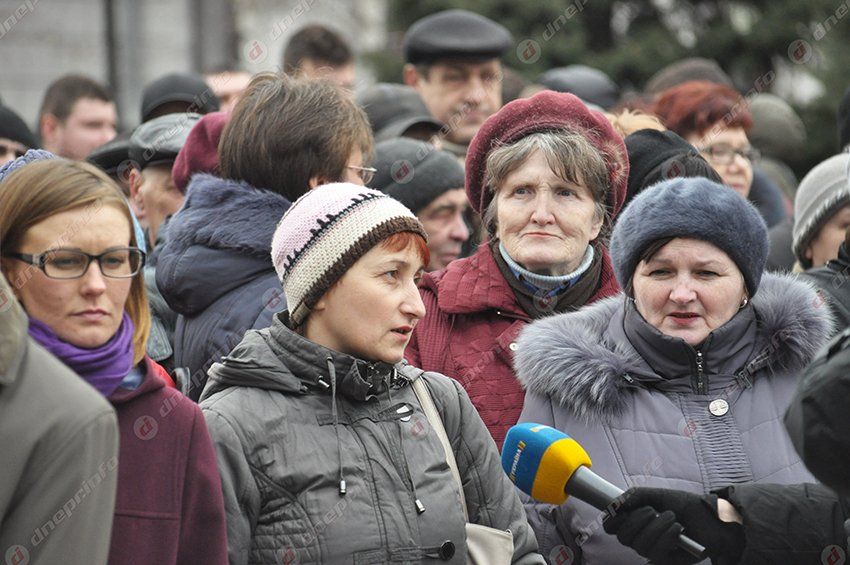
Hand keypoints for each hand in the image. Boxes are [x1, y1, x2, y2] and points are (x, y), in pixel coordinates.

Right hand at [603, 487, 744, 564]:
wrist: (712, 518)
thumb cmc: (685, 506)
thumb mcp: (658, 494)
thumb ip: (635, 496)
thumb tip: (615, 504)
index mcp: (636, 521)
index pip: (611, 527)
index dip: (611, 520)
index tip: (619, 511)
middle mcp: (641, 538)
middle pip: (623, 537)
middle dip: (637, 520)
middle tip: (652, 510)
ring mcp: (654, 550)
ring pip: (640, 545)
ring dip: (657, 527)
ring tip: (672, 517)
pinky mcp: (667, 561)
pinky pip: (657, 553)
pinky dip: (667, 537)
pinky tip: (678, 529)